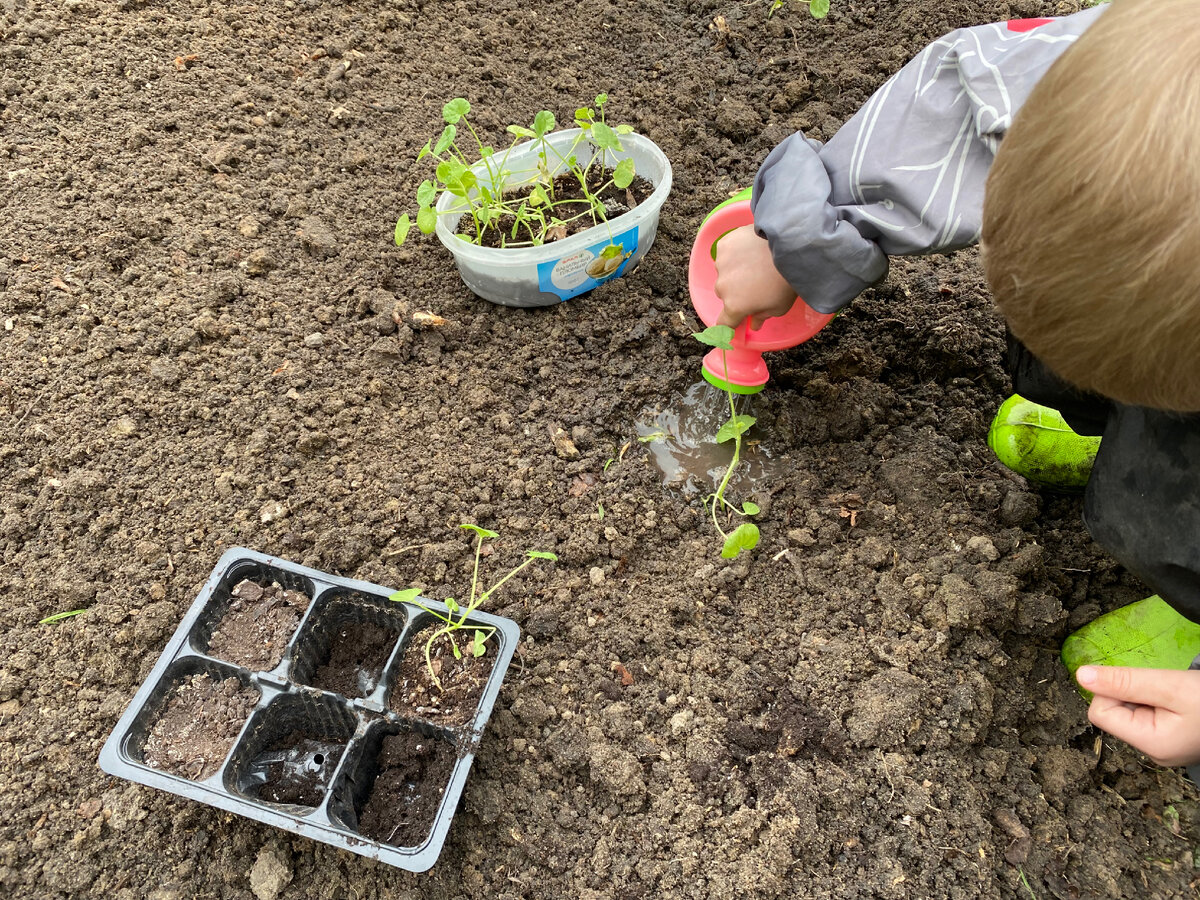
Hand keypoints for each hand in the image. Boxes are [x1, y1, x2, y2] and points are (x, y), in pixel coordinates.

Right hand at [713, 225, 796, 329]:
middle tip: (755, 283)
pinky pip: (726, 253)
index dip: (729, 323)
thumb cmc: (786, 281)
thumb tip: (754, 323)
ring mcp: (721, 265)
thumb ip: (762, 317)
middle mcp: (722, 287)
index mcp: (734, 306)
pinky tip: (750, 248)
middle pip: (724, 294)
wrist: (789, 248)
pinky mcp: (724, 246)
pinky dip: (735, 252)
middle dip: (735, 291)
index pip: (723, 323)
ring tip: (755, 262)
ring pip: (724, 272)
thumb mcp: (779, 308)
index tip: (736, 319)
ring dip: (734, 270)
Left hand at [1077, 665, 1199, 767]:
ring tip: (1173, 696)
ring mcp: (1162, 747)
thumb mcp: (1169, 686)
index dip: (1112, 691)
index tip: (1139, 684)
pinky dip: (1156, 703)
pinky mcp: (1169, 739)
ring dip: (1144, 697)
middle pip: (1114, 713)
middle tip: (1162, 690)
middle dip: (1130, 693)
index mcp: (1149, 744)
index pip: (1100, 713)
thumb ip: (1124, 682)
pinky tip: (1176, 701)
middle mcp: (1152, 752)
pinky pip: (1147, 716)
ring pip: (1130, 713)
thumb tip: (1082, 676)